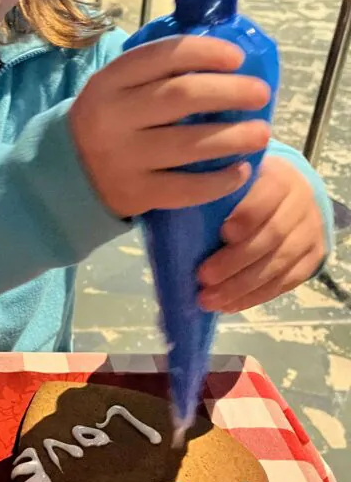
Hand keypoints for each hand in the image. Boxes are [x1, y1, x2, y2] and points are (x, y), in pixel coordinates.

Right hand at [69, 36, 271, 218]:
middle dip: (230, 92)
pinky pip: (186, 188)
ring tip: (261, 134)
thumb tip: (225, 58)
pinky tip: (241, 172)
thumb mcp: (117, 89)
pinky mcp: (136, 193)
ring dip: (234, 137)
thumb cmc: (111, 121)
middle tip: (261, 94)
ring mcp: (123, 157)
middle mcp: (113, 116)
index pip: (163, 56)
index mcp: (110, 81)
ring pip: (189, 144)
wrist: (67, 175)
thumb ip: (157, 73)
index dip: (206, 52)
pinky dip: (220, 181)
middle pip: (181, 96)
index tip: (238, 57)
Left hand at [197, 155, 325, 312]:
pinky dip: (255, 297)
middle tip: (203, 277)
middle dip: (235, 261)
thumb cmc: (244, 185)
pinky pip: (285, 283)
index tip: (222, 232)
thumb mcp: (231, 175)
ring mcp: (310, 233)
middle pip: (271, 236)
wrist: (289, 193)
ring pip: (278, 265)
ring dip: (241, 287)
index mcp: (278, 177)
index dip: (247, 215)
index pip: (267, 195)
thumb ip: (212, 188)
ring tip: (209, 300)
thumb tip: (169, 203)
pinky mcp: (313, 257)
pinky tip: (229, 305)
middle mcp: (300, 204)